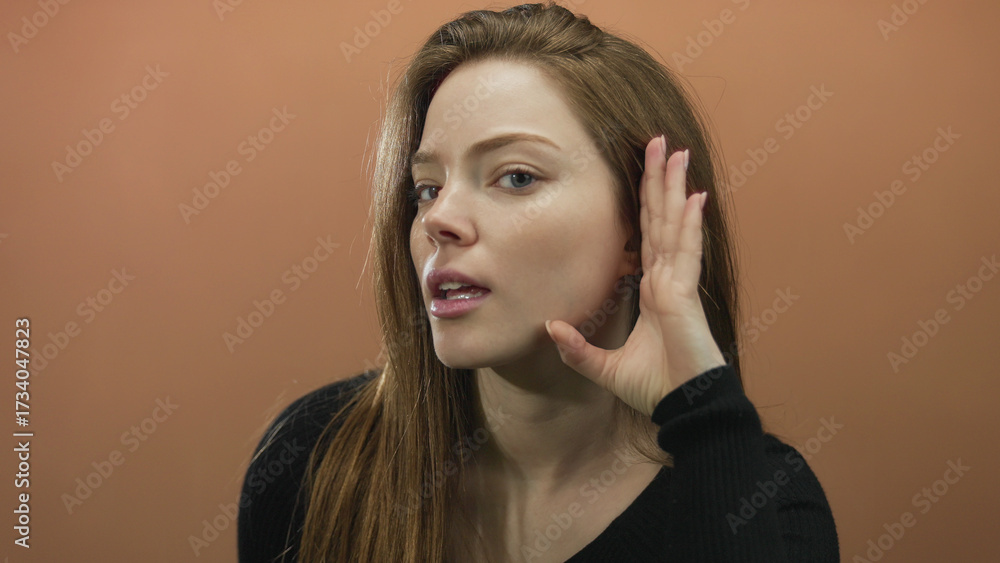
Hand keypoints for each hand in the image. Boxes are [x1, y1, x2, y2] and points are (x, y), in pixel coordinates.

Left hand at [544, 135, 726, 416]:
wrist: (684, 409)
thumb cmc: (655, 388)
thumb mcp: (605, 367)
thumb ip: (578, 347)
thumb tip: (550, 326)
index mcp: (653, 289)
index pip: (647, 235)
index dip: (645, 202)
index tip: (644, 170)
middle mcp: (668, 280)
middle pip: (661, 219)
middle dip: (659, 179)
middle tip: (660, 141)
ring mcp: (678, 285)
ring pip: (674, 225)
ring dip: (674, 187)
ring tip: (676, 152)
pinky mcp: (684, 297)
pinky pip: (686, 253)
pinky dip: (689, 224)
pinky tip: (693, 196)